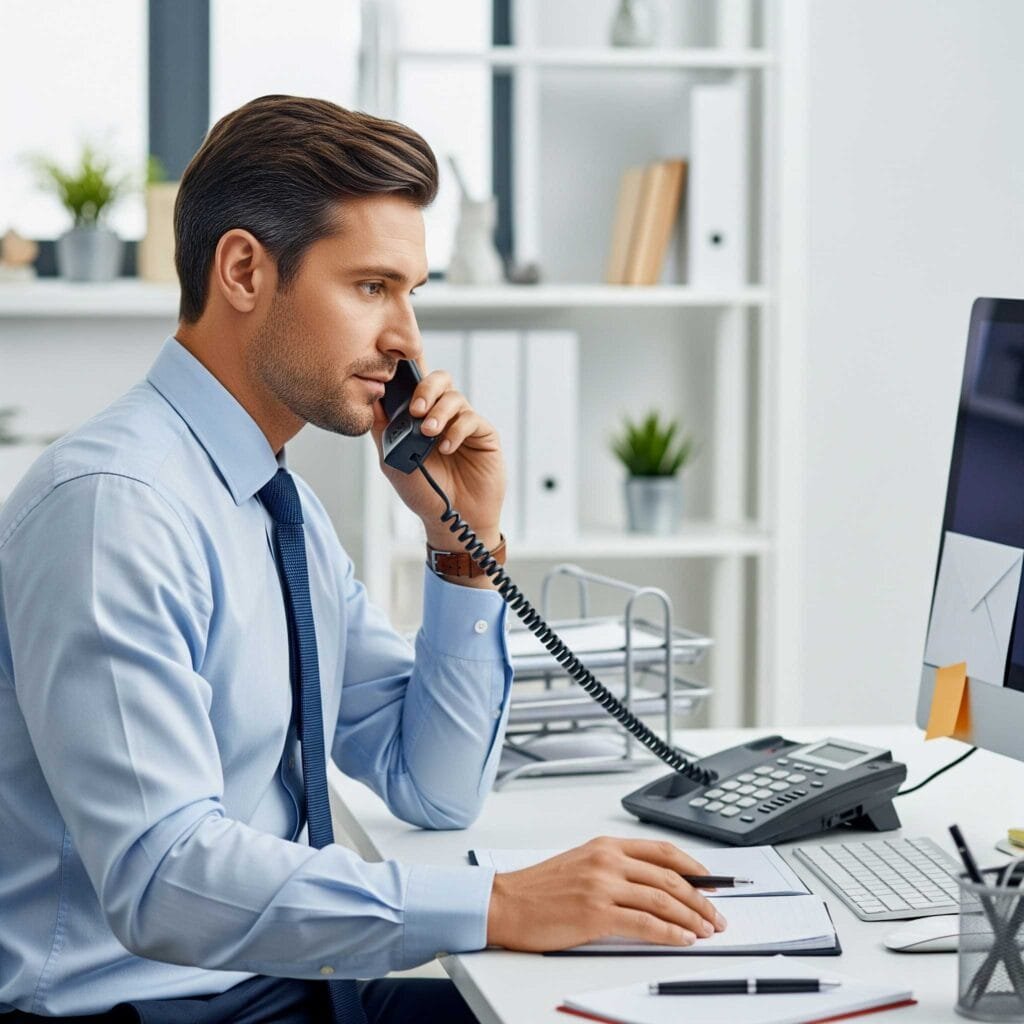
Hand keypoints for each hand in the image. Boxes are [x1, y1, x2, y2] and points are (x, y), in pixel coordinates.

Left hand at [370, 366, 505, 552]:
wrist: (452, 519)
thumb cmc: (424, 492)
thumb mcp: (392, 460)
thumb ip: (382, 429)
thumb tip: (371, 400)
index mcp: (420, 416)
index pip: (415, 383)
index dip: (408, 371)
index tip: (397, 376)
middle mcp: (443, 414)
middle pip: (439, 379)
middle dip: (425, 389)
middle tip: (416, 410)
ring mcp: (464, 423)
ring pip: (454, 397)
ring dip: (439, 412)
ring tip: (429, 433)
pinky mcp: (483, 434)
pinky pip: (471, 419)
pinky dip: (456, 431)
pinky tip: (446, 448)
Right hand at [486, 836, 726, 951]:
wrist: (505, 903)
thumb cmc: (540, 889)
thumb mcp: (581, 864)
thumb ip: (616, 869)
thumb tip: (656, 886)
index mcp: (605, 845)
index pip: (662, 851)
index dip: (694, 868)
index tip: (713, 882)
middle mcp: (607, 860)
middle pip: (669, 877)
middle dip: (701, 898)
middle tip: (717, 915)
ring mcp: (601, 886)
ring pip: (662, 900)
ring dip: (692, 917)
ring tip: (706, 930)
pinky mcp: (595, 914)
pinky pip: (645, 924)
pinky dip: (670, 933)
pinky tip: (682, 939)